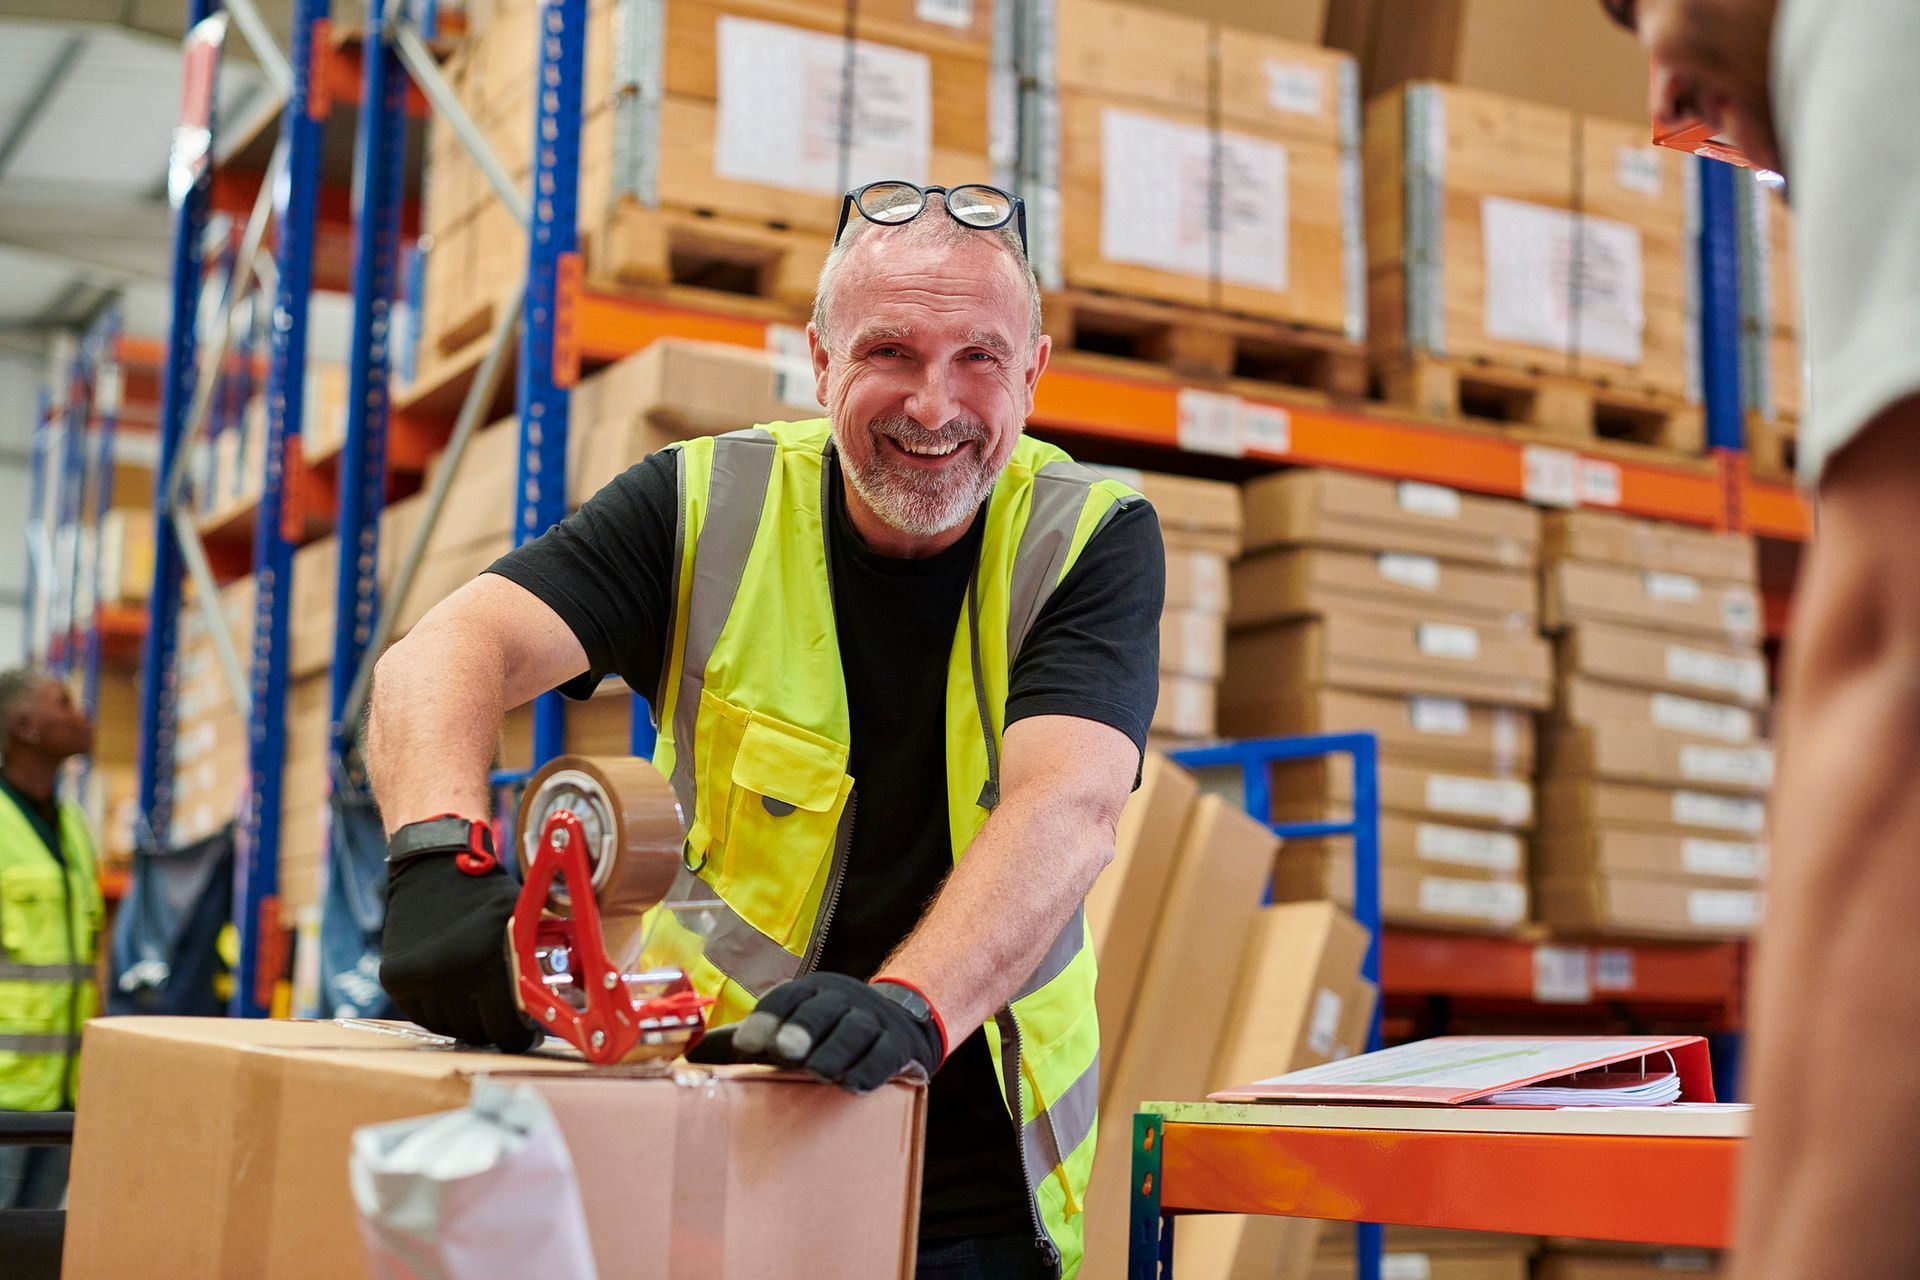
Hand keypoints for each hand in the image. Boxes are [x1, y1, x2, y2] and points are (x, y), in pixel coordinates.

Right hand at [379, 853, 538, 1052]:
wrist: (434, 867)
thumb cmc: (487, 895)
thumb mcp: (521, 921)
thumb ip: (536, 963)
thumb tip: (562, 1003)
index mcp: (489, 960)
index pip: (507, 1029)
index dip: (521, 1037)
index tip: (527, 1034)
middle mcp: (451, 973)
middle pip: (478, 1033)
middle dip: (496, 1028)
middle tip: (506, 1018)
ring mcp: (419, 979)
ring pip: (449, 1028)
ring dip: (466, 1020)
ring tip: (479, 1001)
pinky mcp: (395, 980)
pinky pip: (423, 1016)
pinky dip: (440, 1011)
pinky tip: (454, 993)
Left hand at [687, 972, 943, 1093]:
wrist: (898, 1023)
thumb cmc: (824, 1033)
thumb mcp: (786, 1028)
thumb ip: (740, 1044)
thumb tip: (686, 1057)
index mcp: (810, 993)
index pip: (787, 998)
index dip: (767, 1018)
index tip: (745, 1044)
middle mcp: (841, 1000)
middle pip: (820, 1009)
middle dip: (801, 1028)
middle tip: (784, 1051)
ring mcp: (872, 1020)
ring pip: (854, 1029)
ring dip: (835, 1049)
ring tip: (819, 1071)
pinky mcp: (898, 1045)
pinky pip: (884, 1054)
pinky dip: (869, 1068)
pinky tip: (853, 1084)